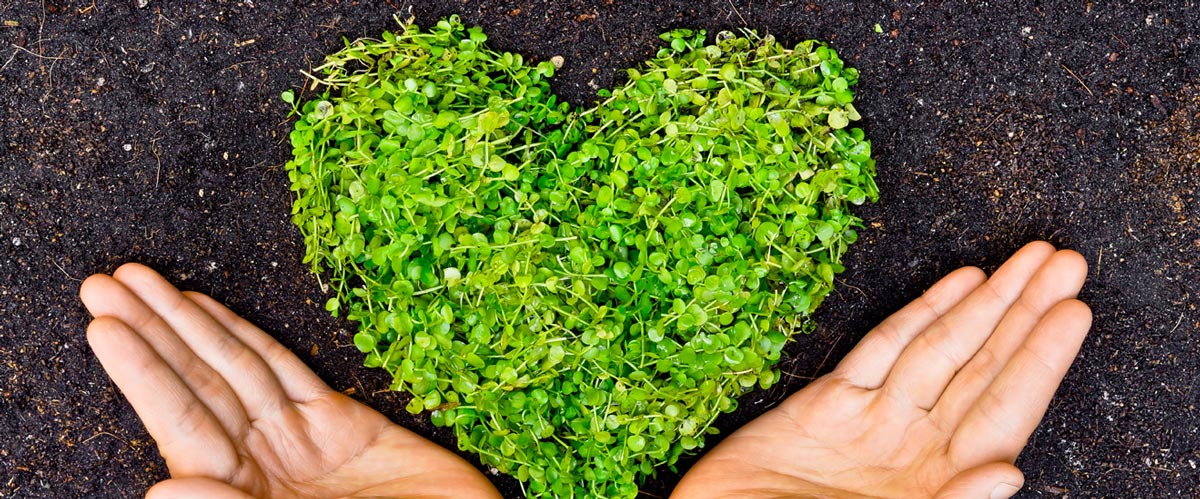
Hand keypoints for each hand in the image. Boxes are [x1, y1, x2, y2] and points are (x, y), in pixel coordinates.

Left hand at [81, 264, 501, 498]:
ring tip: (138, 281)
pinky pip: (285, 372)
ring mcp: (299, 443)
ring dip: (187, 323)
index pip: (184, 429)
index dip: (146, 376)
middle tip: (103, 285)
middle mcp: (263, 467)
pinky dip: (247, 338)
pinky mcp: (342, 425)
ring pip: (235, 370)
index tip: (105, 330)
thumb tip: (163, 490)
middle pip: (198, 388)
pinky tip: (207, 308)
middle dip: (151, 334)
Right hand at [672, 242, 1091, 498]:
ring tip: (1029, 261)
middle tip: (1066, 261)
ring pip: (941, 347)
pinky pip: (882, 349)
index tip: (1074, 310)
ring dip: (986, 303)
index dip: (1043, 360)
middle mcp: (915, 445)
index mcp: (937, 482)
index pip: (1006, 410)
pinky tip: (957, 283)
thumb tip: (1010, 475)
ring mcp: (874, 419)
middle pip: (983, 367)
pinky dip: (919, 314)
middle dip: (1026, 313)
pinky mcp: (826, 404)